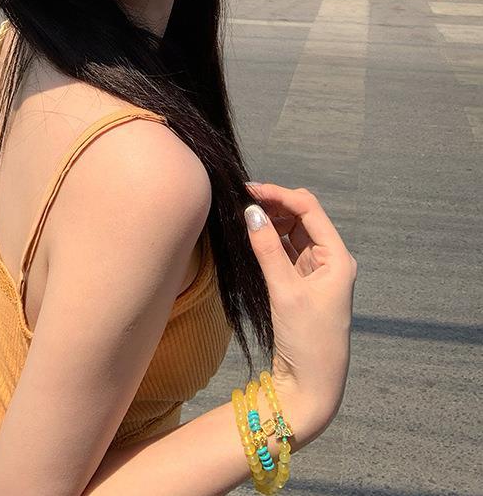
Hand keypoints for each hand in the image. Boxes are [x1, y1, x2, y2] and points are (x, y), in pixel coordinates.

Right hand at [243, 183, 357, 442]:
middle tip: (240, 199)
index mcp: (337, 257)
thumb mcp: (285, 292)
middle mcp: (330, 259)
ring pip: (292, 232)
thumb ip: (267, 249)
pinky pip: (285, 250)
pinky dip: (269, 239)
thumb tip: (251, 211)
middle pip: (302, 217)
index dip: (279, 195)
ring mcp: (316, 271)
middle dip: (274, 204)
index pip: (309, 209)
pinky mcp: (302, 283)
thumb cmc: (307, 340)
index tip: (248, 189)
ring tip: (242, 213)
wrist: (311, 386)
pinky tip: (251, 233)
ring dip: (271, 220)